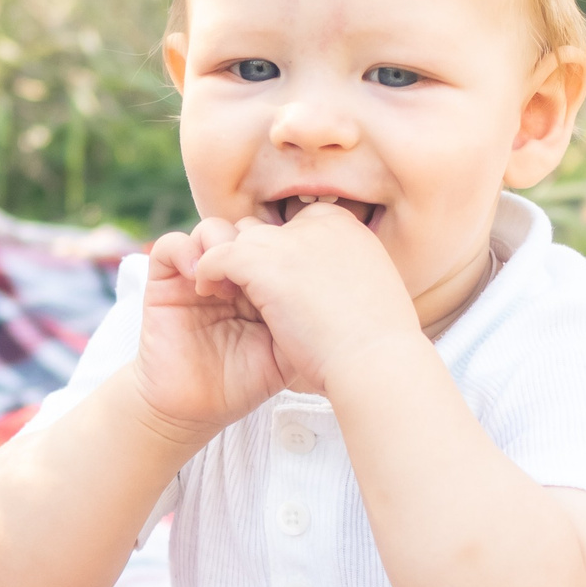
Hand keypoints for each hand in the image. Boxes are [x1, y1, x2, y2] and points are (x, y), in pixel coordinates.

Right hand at [130, 221, 288, 438]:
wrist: (197, 408)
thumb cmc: (244, 381)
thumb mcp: (288, 350)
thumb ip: (305, 319)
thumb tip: (328, 289)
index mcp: (263, 283)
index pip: (275, 244)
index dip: (283, 248)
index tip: (291, 273)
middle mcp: (232, 273)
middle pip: (246, 229)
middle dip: (256, 246)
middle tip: (263, 279)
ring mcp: (197, 275)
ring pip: (211, 229)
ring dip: (223, 248)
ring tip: (230, 287)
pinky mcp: (165, 282)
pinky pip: (171, 247)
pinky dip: (186, 252)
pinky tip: (201, 281)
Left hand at [190, 203, 421, 397]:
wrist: (376, 361)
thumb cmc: (378, 346)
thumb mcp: (369, 295)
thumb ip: (346, 279)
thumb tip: (329, 290)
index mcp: (346, 229)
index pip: (302, 224)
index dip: (285, 253)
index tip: (279, 284)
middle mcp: (318, 224)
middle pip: (270, 228)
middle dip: (257, 256)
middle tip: (248, 291)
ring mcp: (289, 241)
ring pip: (242, 237)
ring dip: (231, 262)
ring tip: (223, 291)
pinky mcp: (262, 261)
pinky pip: (218, 254)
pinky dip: (208, 270)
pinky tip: (207, 291)